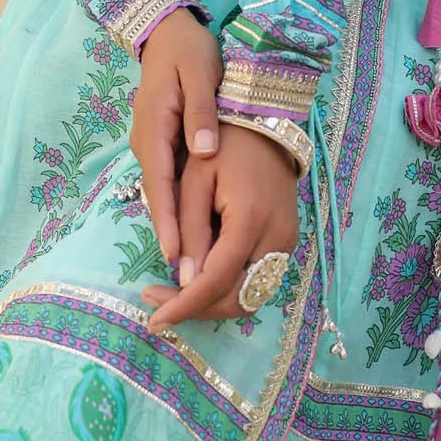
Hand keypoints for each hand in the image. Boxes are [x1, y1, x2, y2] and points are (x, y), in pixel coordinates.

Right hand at [130, 7, 222, 267]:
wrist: (168, 30)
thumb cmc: (189, 50)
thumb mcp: (200, 74)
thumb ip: (202, 113)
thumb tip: (205, 151)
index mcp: (155, 126)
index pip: (161, 182)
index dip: (168, 219)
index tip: (174, 253)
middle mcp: (146, 140)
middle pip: (157, 193)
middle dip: (168, 232)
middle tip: (182, 273)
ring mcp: (149, 141)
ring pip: (160, 188)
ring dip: (171, 222)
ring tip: (187, 260)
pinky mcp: (158, 140)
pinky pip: (165, 178)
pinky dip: (174, 202)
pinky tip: (189, 224)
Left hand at [140, 121, 298, 327]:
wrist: (266, 122)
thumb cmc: (225, 143)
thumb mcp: (195, 180)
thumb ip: (190, 230)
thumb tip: (183, 280)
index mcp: (250, 220)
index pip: (215, 282)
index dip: (183, 306)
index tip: (153, 319)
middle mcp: (276, 238)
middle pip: (236, 299)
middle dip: (196, 310)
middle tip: (158, 305)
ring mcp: (286, 242)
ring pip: (249, 296)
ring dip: (212, 302)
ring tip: (173, 294)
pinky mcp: (287, 240)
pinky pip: (257, 280)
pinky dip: (228, 288)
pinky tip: (200, 278)